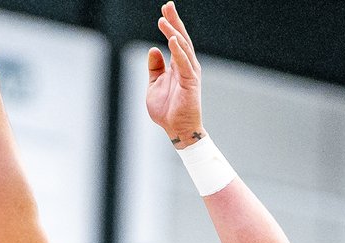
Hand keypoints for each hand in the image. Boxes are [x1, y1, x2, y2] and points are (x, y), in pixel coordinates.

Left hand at [145, 2, 204, 145]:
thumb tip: (153, 50)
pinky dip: (178, 50)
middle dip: (174, 21)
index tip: (164, 11)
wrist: (177, 129)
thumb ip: (155, 68)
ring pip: (182, 47)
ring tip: (164, 20)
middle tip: (167, 5)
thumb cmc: (167, 110)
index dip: (170, 25)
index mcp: (178, 65)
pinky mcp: (191, 81)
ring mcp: (190, 72)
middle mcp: (186, 65)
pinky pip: (184, 62)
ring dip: (173, 32)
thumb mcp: (154, 85)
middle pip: (181, 38)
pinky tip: (172, 39)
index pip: (175, 40)